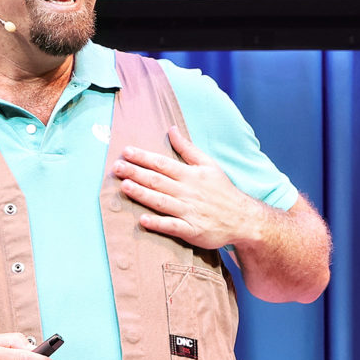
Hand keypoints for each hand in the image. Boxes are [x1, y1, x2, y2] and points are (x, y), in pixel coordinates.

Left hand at [112, 126, 263, 249]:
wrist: (243, 218)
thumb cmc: (222, 191)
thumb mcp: (208, 164)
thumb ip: (188, 148)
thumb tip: (171, 129)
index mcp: (190, 175)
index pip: (162, 163)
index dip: (143, 157)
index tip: (125, 151)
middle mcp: (187, 191)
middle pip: (157, 180)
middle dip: (135, 173)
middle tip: (116, 167)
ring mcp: (188, 211)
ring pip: (161, 201)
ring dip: (143, 194)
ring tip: (124, 186)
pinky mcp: (191, 230)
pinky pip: (172, 226)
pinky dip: (158, 223)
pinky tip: (143, 220)